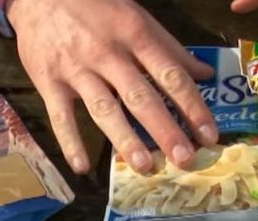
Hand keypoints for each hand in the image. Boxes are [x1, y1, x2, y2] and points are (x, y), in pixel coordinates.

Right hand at [5, 0, 218, 173]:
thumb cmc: (96, 6)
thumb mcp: (136, 17)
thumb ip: (170, 49)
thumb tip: (206, 74)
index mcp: (135, 35)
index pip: (170, 76)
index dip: (192, 107)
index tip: (209, 136)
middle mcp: (107, 53)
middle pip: (140, 97)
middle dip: (165, 130)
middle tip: (184, 160)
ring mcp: (76, 68)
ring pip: (104, 108)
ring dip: (125, 139)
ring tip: (145, 166)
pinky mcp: (48, 80)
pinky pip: (60, 115)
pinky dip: (70, 142)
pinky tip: (83, 167)